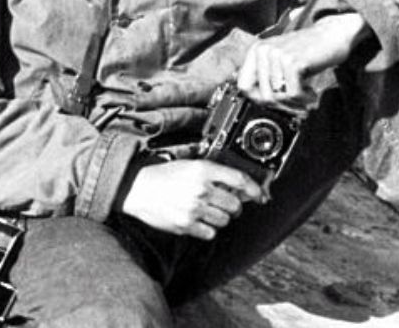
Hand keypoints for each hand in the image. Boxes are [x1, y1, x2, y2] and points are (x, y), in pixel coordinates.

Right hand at [119, 160, 264, 239]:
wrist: (138, 188)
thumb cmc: (164, 175)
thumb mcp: (190, 165)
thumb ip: (214, 173)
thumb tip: (238, 187)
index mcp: (204, 170)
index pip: (239, 180)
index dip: (254, 189)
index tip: (260, 195)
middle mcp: (201, 189)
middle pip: (234, 204)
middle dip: (235, 206)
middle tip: (228, 204)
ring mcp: (194, 208)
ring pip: (224, 220)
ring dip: (222, 217)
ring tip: (210, 211)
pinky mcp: (186, 225)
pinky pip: (210, 233)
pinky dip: (209, 229)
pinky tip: (200, 221)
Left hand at [236, 13, 370, 104]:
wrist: (331, 35)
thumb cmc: (307, 51)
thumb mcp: (280, 61)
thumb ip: (265, 77)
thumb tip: (256, 100)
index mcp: (257, 50)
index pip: (243, 85)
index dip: (258, 99)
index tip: (275, 103)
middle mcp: (264, 51)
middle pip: (262, 95)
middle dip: (281, 105)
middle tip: (296, 104)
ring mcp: (277, 55)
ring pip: (278, 97)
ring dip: (295, 102)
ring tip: (306, 95)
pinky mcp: (293, 61)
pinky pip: (293, 94)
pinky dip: (305, 98)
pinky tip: (311, 92)